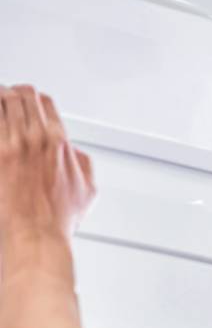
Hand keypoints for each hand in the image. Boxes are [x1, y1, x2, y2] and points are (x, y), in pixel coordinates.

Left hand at [0, 86, 94, 258]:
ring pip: (1, 99)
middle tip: (5, 98)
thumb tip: (74, 153)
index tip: (27, 103)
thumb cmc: (57, 219)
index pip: (45, 102)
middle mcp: (36, 137)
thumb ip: (83, 164)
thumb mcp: (87, 191)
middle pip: (22, 94)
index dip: (35, 99)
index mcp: (60, 142)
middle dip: (12, 93)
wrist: (35, 234)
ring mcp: (11, 143)